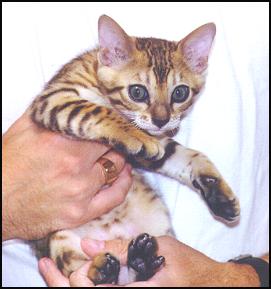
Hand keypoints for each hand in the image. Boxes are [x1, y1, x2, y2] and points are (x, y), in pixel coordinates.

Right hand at [2, 113, 131, 240]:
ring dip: (118, 160)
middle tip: (112, 139)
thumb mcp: (24, 129)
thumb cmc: (6, 167)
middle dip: (112, 141)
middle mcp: (74, 165)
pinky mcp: (80, 213)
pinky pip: (115, 197)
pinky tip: (124, 175)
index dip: (109, 122)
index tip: (113, 121)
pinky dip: (124, 184)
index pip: (102, 126)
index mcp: (61, 141)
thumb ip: (50, 112)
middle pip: (112, 146)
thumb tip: (69, 97)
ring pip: (116, 167)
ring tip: (118, 155)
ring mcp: (79, 191)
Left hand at [39, 236, 259, 286]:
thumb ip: (123, 248)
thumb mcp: (158, 248)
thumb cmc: (189, 265)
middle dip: (73, 283)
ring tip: (69, 272)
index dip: (77, 279)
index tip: (69, 266)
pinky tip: (96, 276)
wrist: (213, 286)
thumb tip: (87, 245)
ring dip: (85, 284)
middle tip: (57, 269)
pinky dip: (100, 285)